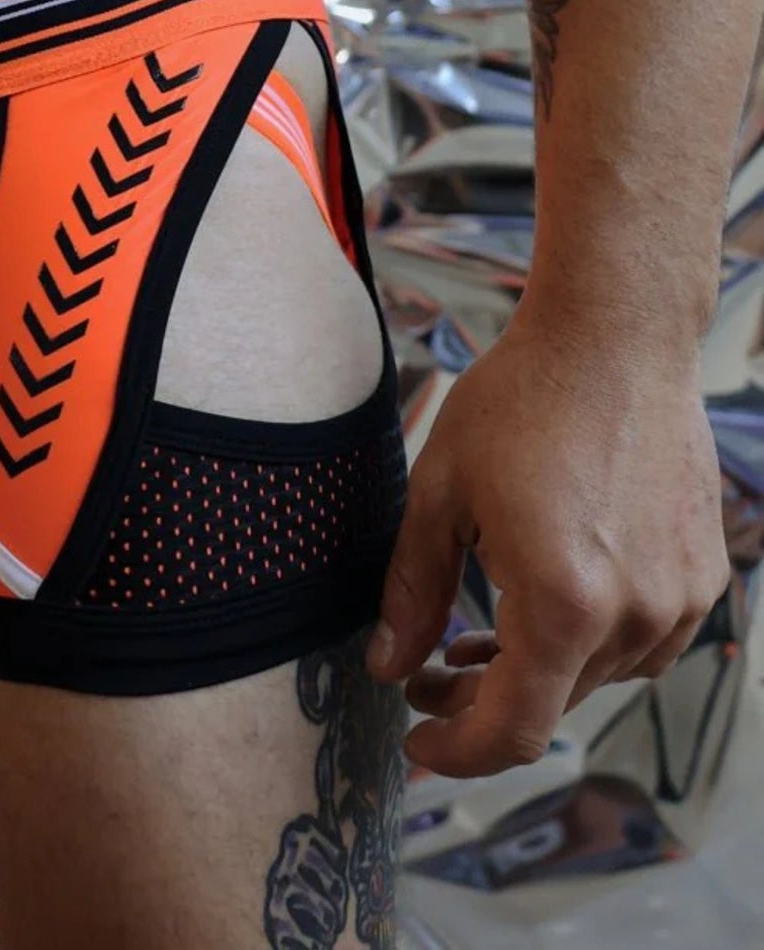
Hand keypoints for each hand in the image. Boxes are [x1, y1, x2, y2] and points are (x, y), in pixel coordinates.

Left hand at [366, 312, 728, 777]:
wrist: (614, 339)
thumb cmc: (518, 402)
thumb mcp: (440, 492)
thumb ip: (413, 591)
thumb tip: (388, 667)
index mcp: (562, 603)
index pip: (512, 731)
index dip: (458, 752)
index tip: (416, 740)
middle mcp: (634, 615)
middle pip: (552, 703)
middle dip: (480, 700)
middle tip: (428, 670)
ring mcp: (679, 597)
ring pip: (597, 676)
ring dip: (536, 669)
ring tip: (480, 632)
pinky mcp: (702, 573)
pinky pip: (642, 640)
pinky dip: (589, 638)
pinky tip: (549, 595)